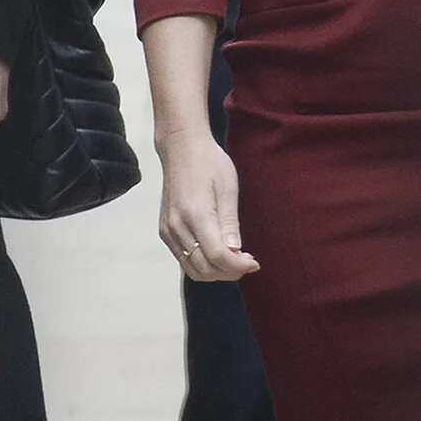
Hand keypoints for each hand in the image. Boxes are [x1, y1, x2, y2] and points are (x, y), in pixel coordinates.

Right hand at [156, 131, 257, 281]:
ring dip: (216, 272)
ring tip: (234, 259)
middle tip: (247, 261)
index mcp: (195, 214)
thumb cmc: (209, 163)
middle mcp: (176, 225)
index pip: (217, 256)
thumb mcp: (227, 190)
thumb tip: (236, 253)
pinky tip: (217, 251)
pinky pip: (184, 259)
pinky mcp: (165, 230)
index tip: (255, 263)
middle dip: (229, 272)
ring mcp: (168, 229)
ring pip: (192, 269)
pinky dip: (202, 263)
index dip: (239, 266)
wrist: (181, 147)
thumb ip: (230, 224)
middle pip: (204, 268)